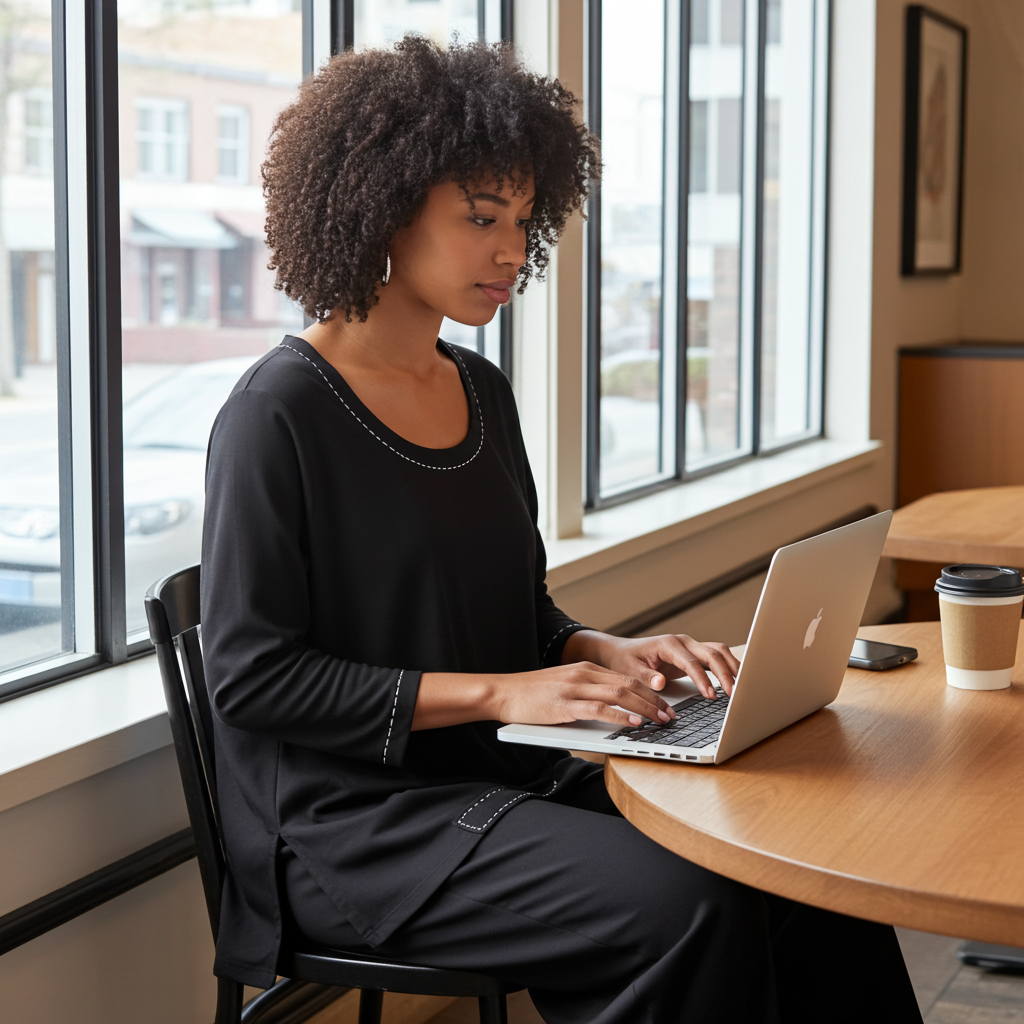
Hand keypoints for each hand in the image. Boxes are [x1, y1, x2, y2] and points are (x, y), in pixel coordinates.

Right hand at [492, 662, 677, 728]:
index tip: (666, 704)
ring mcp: (574, 688)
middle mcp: (584, 674)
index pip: (627, 677)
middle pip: (629, 684)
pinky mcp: (565, 704)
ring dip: (645, 708)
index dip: (651, 691)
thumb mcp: (564, 686)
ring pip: (620, 694)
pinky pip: (599, 709)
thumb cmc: (532, 694)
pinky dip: (620, 716)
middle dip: (655, 700)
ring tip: (660, 720)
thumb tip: (615, 710)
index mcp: (586, 669)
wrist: (503, 692)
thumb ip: (587, 692)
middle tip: (671, 715)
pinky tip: (633, 724)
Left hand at [563, 630, 739, 698]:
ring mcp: (690, 647)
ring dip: (733, 667)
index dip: (703, 679)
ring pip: (719, 652)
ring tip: (743, 687)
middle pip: (713, 653)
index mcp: (668, 644)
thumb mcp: (629, 670)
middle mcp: (683, 642)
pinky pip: (715, 657)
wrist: (621, 651)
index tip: (711, 695)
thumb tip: (660, 683)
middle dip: (726, 673)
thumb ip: (645, 677)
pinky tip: (736, 681)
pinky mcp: (693, 654)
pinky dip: (728, 667)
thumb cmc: (625, 660)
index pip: (691, 661)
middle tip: (735, 694)